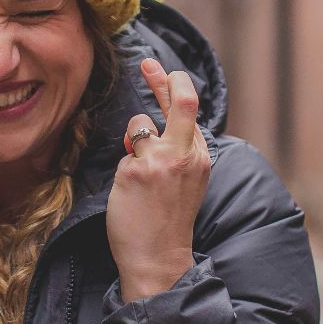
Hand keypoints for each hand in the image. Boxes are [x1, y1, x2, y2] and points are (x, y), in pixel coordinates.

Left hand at [107, 59, 211, 301]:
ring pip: (139, 124)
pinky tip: (130, 195)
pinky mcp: (134, 171)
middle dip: (163, 78)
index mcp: (200, 157)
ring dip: (132, 140)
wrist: (159, 259)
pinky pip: (122, 155)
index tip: (160, 70)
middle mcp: (185, 154)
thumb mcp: (187, 181)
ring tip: (138, 174)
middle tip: (148, 64)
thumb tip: (151, 121)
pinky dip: (123, 170)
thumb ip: (177, 150)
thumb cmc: (168, 221)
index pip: (190, 109)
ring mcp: (160, 161)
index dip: (173, 85)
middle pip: (180, 100)